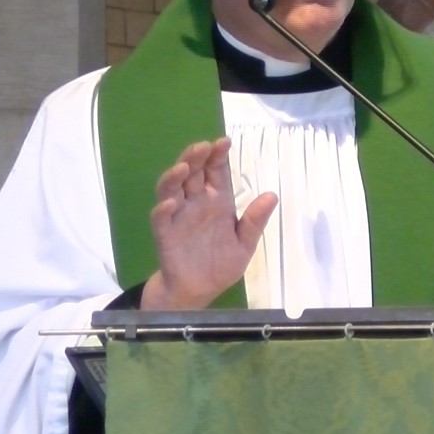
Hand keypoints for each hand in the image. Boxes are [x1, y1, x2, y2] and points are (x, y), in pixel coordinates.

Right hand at [141, 137, 277, 309]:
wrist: (198, 292)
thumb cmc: (219, 264)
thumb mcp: (244, 244)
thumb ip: (254, 221)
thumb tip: (272, 195)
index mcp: (216, 201)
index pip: (216, 171)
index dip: (218, 155)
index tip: (224, 142)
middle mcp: (195, 203)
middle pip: (192, 173)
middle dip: (196, 157)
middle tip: (203, 146)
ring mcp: (178, 217)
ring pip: (172, 188)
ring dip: (175, 176)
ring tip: (184, 167)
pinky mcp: (165, 234)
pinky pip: (161, 218)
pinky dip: (164, 209)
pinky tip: (172, 203)